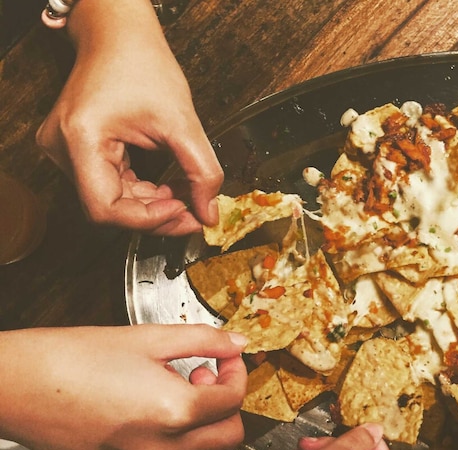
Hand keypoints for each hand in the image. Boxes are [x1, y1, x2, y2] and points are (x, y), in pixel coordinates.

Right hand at [0, 324, 247, 449]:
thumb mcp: (148, 337)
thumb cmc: (74, 356)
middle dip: (225, 406)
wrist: (13, 385)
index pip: (234, 400)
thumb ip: (204, 340)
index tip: (226, 359)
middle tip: (202, 378)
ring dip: (194, 424)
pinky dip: (161, 442)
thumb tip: (238, 343)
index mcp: (174, 411)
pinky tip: (136, 414)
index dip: (236, 373)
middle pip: (228, 438)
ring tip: (164, 390)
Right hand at [36, 0, 221, 234]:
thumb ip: (201, 171)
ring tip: (185, 198)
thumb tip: (209, 212)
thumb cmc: (141, 64)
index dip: (147, 220)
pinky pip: (110, 186)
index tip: (184, 213)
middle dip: (155, 216)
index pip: (105, 209)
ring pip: (111, 201)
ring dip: (151, 206)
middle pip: (108, 209)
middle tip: (193, 215)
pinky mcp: (78, 152)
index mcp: (81, 139)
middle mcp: (63, 149)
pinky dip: (142, 193)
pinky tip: (167, 189)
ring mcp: (66, 151)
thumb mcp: (182, 121)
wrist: (119, 36)